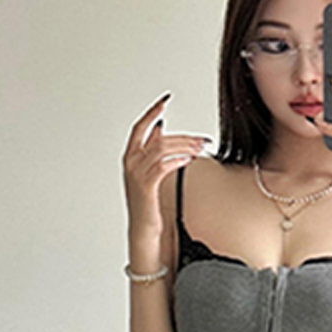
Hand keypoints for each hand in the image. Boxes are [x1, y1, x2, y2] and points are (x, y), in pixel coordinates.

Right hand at [122, 94, 207, 232]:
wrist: (144, 231)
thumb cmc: (149, 203)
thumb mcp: (150, 172)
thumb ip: (153, 150)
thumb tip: (160, 130)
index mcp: (131, 156)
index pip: (140, 126)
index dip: (152, 112)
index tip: (165, 100)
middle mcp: (131, 162)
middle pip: (157, 138)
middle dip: (182, 136)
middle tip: (201, 139)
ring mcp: (137, 174)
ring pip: (161, 149)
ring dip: (184, 147)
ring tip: (200, 149)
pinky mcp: (146, 186)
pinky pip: (162, 166)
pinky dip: (177, 160)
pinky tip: (189, 160)